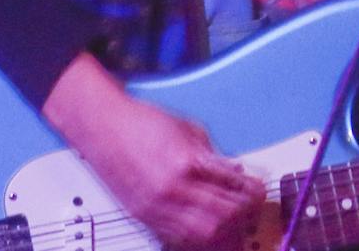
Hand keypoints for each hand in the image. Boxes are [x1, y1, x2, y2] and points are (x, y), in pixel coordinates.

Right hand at [42, 53, 266, 249]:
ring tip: (233, 222)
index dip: (252, 192)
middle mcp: (172, 188)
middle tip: (251, 207)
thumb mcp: (186, 128)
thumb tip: (234, 172)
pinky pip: (179, 237)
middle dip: (242, 214)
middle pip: (222, 217)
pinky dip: (199, 236)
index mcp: (186, 162)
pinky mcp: (144, 215)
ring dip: (224, 230)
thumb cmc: (139, 121)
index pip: (232, 187)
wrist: (100, 124)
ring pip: (203, 234)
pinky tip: (208, 229)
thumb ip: (213, 153)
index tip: (258, 190)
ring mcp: (156, 206)